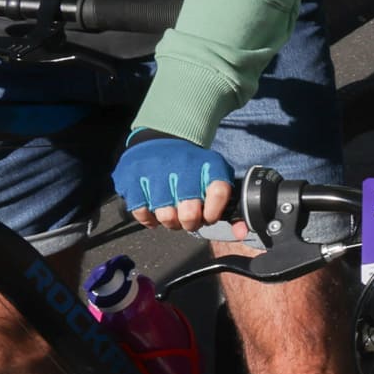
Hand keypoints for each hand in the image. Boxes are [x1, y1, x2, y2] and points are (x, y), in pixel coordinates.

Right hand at [115, 132, 232, 231]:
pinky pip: (142, 212)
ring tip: (172, 212)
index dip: (213, 213)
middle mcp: (182, 166)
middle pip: (189, 212)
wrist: (160, 139)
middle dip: (190, 222)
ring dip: (170, 221)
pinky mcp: (132, 178)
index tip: (209, 216)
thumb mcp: (215, 177)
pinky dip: (148, 218)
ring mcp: (154, 171)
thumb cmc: (192, 168)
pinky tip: (154, 210)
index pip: (218, 193)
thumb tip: (241, 233)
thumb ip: (229, 207)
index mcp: (208, 164)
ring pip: (165, 215)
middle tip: (189, 219)